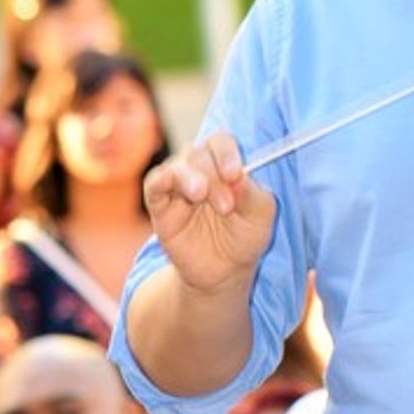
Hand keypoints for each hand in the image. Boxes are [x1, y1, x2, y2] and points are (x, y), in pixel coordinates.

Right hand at [143, 133, 276, 294]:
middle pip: (198, 153)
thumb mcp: (260, 216)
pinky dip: (161, 181)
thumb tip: (239, 175)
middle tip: (226, 207)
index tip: (234, 174)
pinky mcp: (160, 205)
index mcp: (224, 164)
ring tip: (200, 195)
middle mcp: (199, 169)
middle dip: (213, 177)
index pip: (220, 142)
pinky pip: (153, 184)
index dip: (226, 153)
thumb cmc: (245, 236)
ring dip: (190, 177)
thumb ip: (253, 193)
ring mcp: (178, 186)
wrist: (225, 271)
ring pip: (177, 166)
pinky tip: (174, 190)